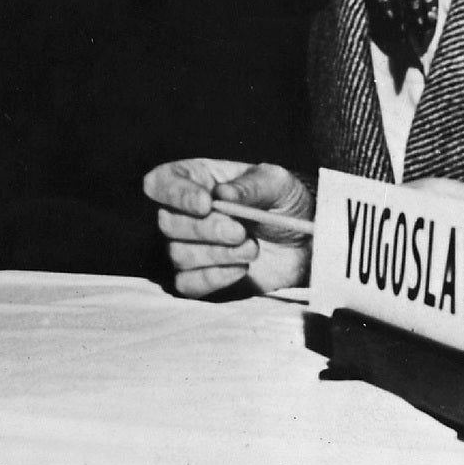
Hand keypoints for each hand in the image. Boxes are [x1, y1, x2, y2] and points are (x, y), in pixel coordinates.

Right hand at [143, 158, 314, 297]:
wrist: (303, 241)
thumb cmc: (284, 202)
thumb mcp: (277, 183)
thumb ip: (251, 185)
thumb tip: (223, 193)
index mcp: (196, 180)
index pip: (160, 183)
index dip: (176, 194)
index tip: (207, 204)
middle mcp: (184, 213)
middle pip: (168, 223)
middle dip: (206, 230)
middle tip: (240, 232)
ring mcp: (189, 247)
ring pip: (178, 254)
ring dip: (218, 254)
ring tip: (251, 247)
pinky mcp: (199, 278)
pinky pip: (187, 284)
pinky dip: (214, 278)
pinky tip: (241, 268)